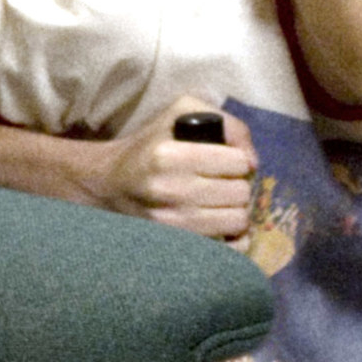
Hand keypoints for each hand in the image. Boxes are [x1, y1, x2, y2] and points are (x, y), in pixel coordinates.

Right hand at [88, 98, 254, 239]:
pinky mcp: (174, 245)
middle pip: (240, 193)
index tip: (226, 161)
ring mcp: (170, 222)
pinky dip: (232, 238)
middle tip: (223, 183)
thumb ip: (227, 124)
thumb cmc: (150, 144)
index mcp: (168, 155)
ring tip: (220, 202)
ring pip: (237, 221)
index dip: (238, 160)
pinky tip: (221, 226)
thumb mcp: (182, 112)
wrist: (108, 184)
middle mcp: (169, 190)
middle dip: (238, 185)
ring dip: (235, 211)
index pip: (237, 162)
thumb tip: (253, 162)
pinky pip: (226, 249)